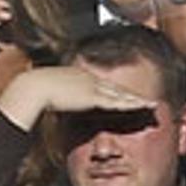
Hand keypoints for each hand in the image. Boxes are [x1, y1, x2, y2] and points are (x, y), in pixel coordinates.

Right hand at [0, 65, 155, 130]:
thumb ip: (62, 97)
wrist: (33, 87)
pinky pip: (116, 101)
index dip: (121, 94)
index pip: (107, 87)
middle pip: (118, 89)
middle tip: (151, 103)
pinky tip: (141, 107)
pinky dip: (130, 104)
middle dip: (135, 97)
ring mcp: (93, 86)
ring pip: (121, 95)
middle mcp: (91, 79)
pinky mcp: (93, 96)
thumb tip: (59, 103)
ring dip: (138, 101)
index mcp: (82, 77)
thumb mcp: (54, 93)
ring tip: (152, 106)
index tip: (133, 99)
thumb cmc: (37, 91)